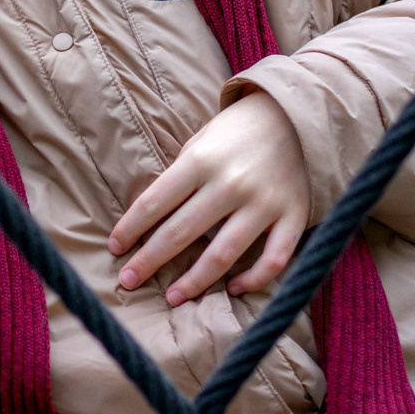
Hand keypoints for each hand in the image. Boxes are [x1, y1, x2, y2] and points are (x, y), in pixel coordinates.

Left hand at [107, 92, 308, 303]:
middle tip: (128, 281)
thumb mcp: (201, 140)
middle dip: (149, 260)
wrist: (298, 115)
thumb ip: (181, 174)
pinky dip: (252, 279)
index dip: (131, 229)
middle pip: (181, 232)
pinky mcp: (294, 217)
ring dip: (194, 281)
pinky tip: (232, 288)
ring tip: (173, 298)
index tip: (116, 248)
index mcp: (201, 160)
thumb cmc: (238, 131)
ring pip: (222, 255)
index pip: (155, 202)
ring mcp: (264, 203)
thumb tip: (155, 216)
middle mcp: (230, 183)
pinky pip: (273, 260)